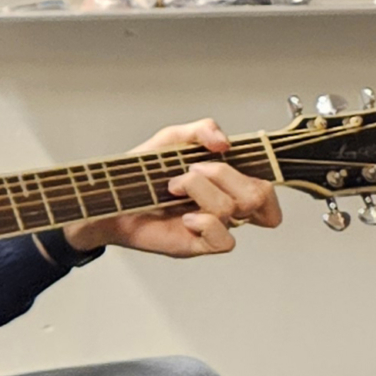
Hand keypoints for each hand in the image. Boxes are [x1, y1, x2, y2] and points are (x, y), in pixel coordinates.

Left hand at [64, 118, 281, 257]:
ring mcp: (212, 227)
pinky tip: (183, 217)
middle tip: (190, 170)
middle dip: (223, 174)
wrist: (107, 198)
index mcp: (226, 183)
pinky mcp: (196, 245)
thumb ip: (201, 130)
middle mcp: (224, 206)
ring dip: (199, 189)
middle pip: (257, 194)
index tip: (236, 159)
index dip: (267, 178)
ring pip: (232, 209)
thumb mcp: (170, 139)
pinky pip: (224, 240)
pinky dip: (206, 223)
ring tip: (172, 186)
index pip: (267, 187)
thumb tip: (224, 141)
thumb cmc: (140, 173)